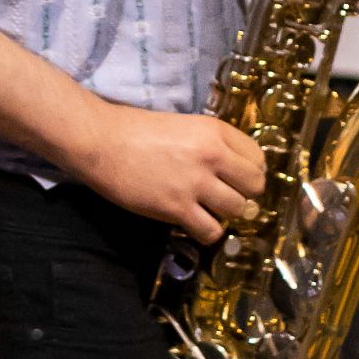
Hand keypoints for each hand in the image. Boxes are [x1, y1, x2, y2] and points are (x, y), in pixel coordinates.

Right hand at [76, 103, 266, 242]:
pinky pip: (211, 231)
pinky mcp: (177, 208)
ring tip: (209, 211)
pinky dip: (207, 232)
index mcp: (214, 131)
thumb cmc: (134, 130)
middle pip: (255, 186)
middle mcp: (212, 155)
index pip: (257, 157)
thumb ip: (209, 143)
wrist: (100, 141)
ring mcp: (195, 183)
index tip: (237, 179)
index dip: (250, 171)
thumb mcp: (183, 125)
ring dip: (226, 214)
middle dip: (245, 194)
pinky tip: (195, 225)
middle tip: (226, 197)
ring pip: (238, 210)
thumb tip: (230, 168)